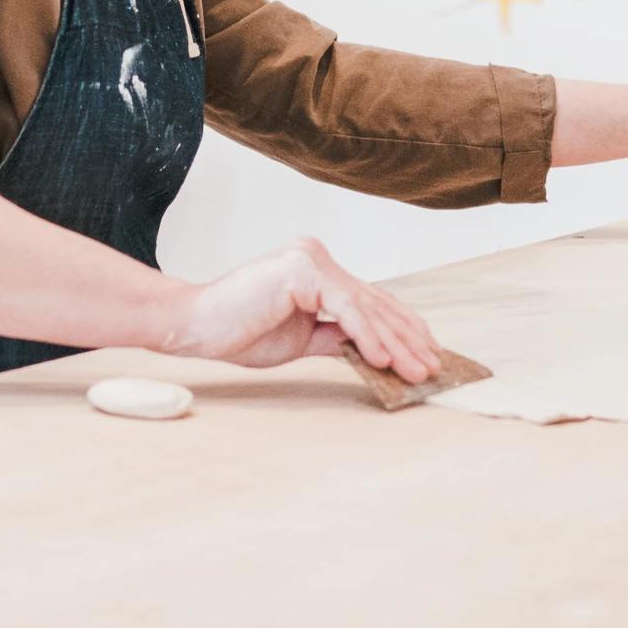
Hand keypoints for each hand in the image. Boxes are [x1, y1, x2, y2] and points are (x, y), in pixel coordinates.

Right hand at [167, 240, 443, 382]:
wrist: (193, 325)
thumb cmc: (237, 331)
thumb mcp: (300, 338)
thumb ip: (335, 337)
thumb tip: (374, 351)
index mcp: (315, 270)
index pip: (370, 300)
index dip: (402, 329)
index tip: (426, 355)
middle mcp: (316, 257)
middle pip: (375, 302)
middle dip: (408, 339)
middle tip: (434, 368)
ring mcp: (310, 260)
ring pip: (366, 306)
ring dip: (397, 343)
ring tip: (418, 370)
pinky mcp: (301, 271)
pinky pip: (345, 309)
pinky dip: (368, 336)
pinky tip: (386, 359)